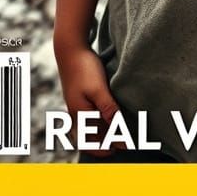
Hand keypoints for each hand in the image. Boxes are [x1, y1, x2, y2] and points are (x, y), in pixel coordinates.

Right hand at [55, 44, 121, 158]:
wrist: (70, 49)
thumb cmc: (84, 68)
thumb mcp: (99, 88)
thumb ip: (107, 108)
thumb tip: (118, 129)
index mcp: (80, 115)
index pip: (94, 140)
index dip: (109, 146)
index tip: (126, 146)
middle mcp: (75, 114)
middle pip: (88, 138)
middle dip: (104, 144)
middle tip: (123, 145)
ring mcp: (74, 106)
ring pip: (86, 129)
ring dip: (99, 135)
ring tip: (114, 136)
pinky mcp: (77, 98)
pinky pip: (85, 119)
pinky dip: (95, 124)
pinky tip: (103, 119)